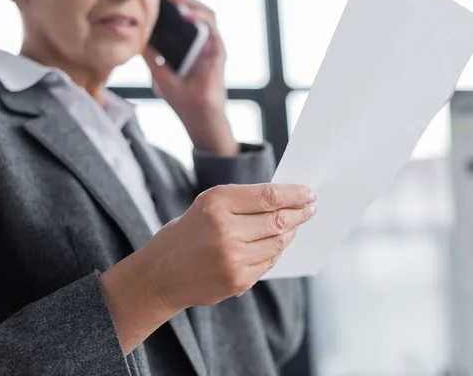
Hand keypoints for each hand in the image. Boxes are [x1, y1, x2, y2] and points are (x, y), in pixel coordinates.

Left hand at [142, 0, 236, 155]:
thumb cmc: (181, 99)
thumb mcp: (157, 72)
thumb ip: (150, 54)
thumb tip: (137, 37)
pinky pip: (212, 29)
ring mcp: (211, 47)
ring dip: (191, 3)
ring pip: (206, 15)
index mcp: (188, 47)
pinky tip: (186, 14)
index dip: (173, 4)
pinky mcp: (218, 52)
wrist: (195, 116)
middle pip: (195, 12)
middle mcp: (201, 44)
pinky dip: (200, 18)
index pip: (183, 19)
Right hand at [146, 184, 317, 309]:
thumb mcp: (207, 204)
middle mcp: (225, 230)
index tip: (308, 193)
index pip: (269, 196)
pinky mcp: (238, 280)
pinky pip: (269, 261)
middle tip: (310, 207)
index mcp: (216, 204)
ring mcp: (233, 258)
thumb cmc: (186, 233)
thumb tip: (284, 199)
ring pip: (278, 242)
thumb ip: (243, 201)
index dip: (294, 194)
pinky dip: (277, 250)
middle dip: (299, 212)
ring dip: (291, 232)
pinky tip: (279, 242)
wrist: (161, 275)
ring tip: (296, 223)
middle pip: (278, 220)